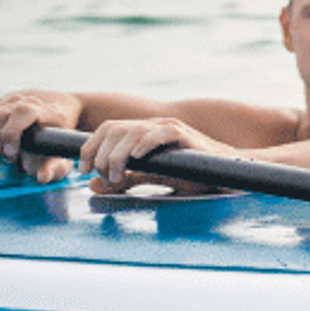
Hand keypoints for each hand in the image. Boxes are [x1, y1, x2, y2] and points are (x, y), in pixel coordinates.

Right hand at [0, 90, 82, 183]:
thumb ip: (55, 165)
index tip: (11, 152)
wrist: (48, 111)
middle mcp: (21, 101)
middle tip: (3, 156)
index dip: (11, 133)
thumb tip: (42, 178)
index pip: (23, 112)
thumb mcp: (60, 150)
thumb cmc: (55, 136)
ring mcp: (3, 101)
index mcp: (43, 109)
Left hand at [79, 118, 231, 193]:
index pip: (106, 130)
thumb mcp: (153, 178)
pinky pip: (161, 133)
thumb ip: (126, 180)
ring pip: (132, 131)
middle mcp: (153, 126)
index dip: (89, 148)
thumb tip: (92, 185)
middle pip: (113, 129)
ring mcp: (169, 128)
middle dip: (100, 154)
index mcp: (142, 132)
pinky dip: (145, 144)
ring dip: (118, 154)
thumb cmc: (193, 174)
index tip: (82, 170)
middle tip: (102, 176)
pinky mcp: (186, 135)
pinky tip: (138, 158)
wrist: (227, 172)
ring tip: (117, 175)